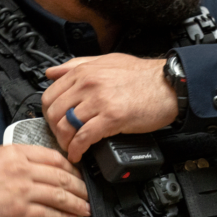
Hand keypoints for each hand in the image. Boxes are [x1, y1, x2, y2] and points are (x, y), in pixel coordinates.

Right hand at [0, 144, 89, 216]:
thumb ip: (13, 159)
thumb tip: (30, 165)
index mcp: (14, 153)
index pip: (53, 157)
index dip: (71, 167)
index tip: (77, 174)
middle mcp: (21, 170)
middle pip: (62, 176)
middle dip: (80, 186)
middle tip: (88, 193)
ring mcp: (22, 191)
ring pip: (60, 195)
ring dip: (77, 203)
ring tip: (86, 208)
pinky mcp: (20, 212)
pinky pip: (50, 214)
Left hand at [42, 54, 178, 162]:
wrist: (169, 85)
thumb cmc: (142, 76)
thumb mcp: (106, 61)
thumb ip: (76, 66)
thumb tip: (52, 73)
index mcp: (84, 71)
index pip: (50, 95)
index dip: (48, 114)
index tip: (54, 123)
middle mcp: (88, 84)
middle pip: (54, 113)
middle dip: (54, 130)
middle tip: (61, 139)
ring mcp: (99, 101)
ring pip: (66, 126)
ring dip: (64, 142)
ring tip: (70, 148)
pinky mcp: (111, 117)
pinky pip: (84, 137)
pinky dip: (77, 149)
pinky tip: (79, 154)